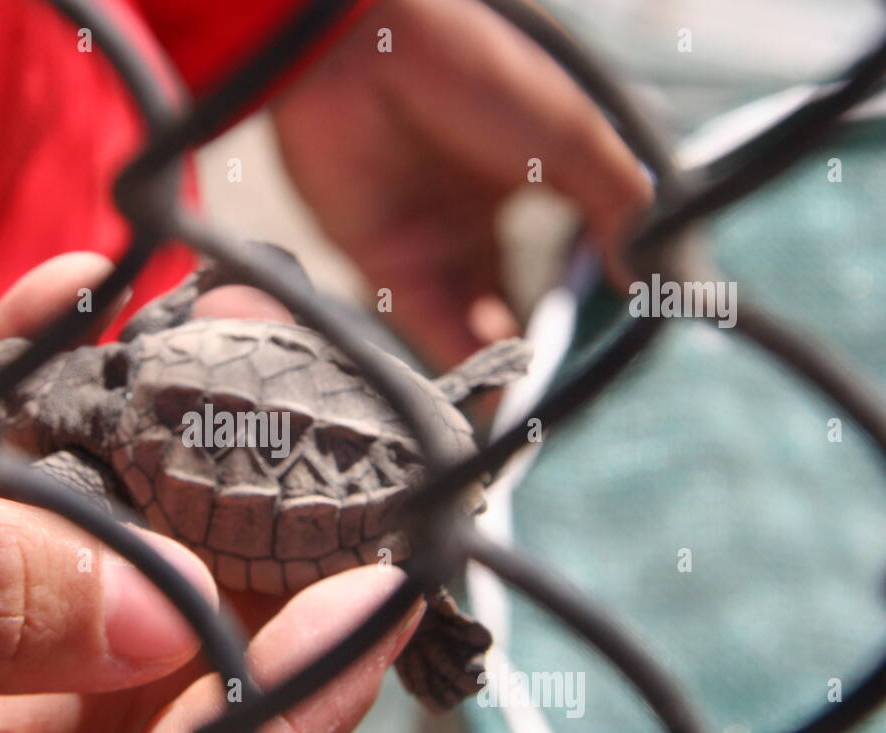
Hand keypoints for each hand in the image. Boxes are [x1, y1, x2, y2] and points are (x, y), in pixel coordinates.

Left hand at [272, 0, 651, 365]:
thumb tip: (646, 279)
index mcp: (529, 179)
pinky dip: (463, 364)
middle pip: (516, 301)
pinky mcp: (381, 265)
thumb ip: (618, 206)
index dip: (591, 302)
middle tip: (579, 390)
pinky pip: (427, 328)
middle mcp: (477, 218)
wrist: (363, 53)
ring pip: (474, 325)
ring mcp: (429, 243)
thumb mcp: (572, 136)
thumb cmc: (475, 73)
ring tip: (541, 403)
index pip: (566, 256)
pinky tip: (499, 393)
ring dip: (506, 369)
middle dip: (546, 350)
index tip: (623, 345)